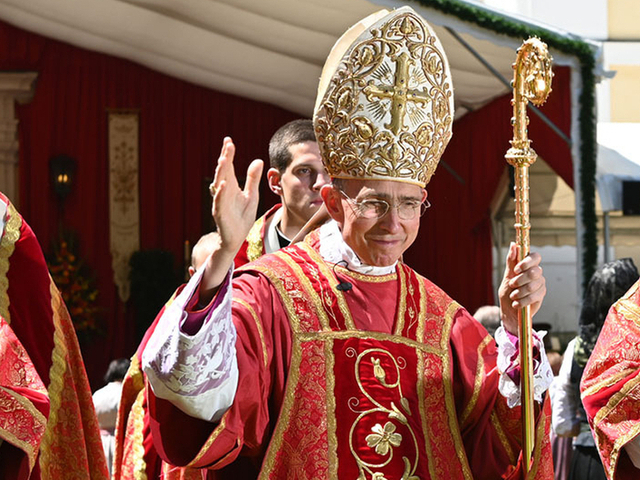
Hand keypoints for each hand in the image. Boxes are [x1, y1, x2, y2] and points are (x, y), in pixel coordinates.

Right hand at [211, 137, 262, 254]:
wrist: (236, 238)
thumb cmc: (242, 216)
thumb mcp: (252, 195)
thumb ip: (253, 179)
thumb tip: (258, 160)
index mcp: (230, 186)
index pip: (229, 167)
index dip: (228, 154)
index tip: (229, 140)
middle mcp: (223, 192)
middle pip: (223, 172)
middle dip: (225, 159)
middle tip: (228, 145)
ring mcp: (221, 203)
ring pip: (219, 184)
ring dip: (222, 172)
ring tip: (225, 159)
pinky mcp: (221, 214)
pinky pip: (219, 202)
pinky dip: (220, 194)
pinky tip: (223, 184)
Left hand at [498, 242, 545, 334]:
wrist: (509, 310)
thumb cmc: (508, 291)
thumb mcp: (507, 276)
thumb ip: (511, 261)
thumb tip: (513, 244)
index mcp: (528, 265)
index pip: (536, 257)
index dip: (527, 262)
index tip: (516, 269)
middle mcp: (537, 273)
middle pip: (534, 271)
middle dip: (520, 280)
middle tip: (512, 285)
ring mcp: (540, 284)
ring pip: (533, 285)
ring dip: (519, 292)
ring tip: (513, 296)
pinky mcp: (541, 295)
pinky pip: (534, 296)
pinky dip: (522, 301)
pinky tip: (516, 303)